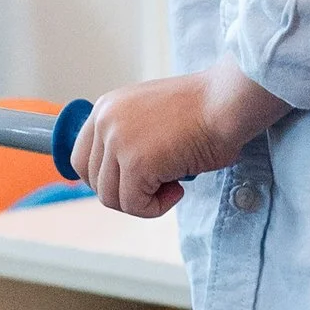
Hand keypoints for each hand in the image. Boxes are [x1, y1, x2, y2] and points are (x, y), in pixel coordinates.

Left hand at [74, 62, 287, 218]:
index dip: (107, 179)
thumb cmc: (204, 110)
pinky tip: (179, 189)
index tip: (136, 182)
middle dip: (126, 192)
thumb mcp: (151, 117)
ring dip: (143, 201)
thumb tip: (119, 179)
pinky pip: (135, 205)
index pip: (81, 159)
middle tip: (159, 184)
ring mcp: (117, 142)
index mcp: (105, 108)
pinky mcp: (136, 163)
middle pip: (94, 182)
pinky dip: (157, 207)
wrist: (228, 102)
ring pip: (112, 198)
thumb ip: (129, 139)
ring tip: (173, 185)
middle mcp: (104, 121)